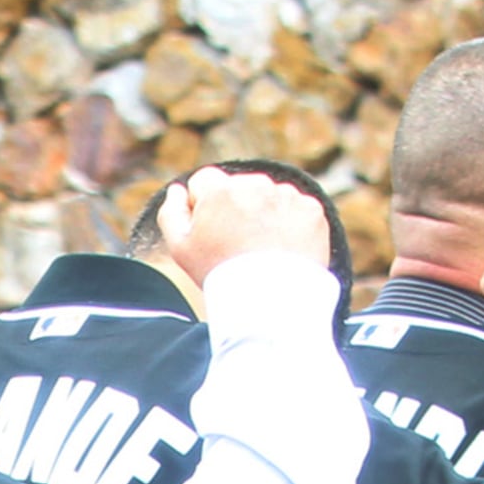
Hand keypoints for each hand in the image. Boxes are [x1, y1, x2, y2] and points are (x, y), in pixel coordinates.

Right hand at [155, 167, 331, 282]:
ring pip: (269, 197)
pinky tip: (283, 250)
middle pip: (239, 188)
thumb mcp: (180, 249)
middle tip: (238, 246)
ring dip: (265, 215)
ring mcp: (286, 195)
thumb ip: (171, 213)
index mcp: (220, 190)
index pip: (204, 181)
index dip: (202, 206)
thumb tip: (178, 189)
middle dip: (237, 208)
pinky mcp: (312, 209)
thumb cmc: (219, 276)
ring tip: (262, 251)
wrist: (270, 302)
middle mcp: (255, 184)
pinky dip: (291, 225)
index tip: (210, 231)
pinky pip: (297, 210)